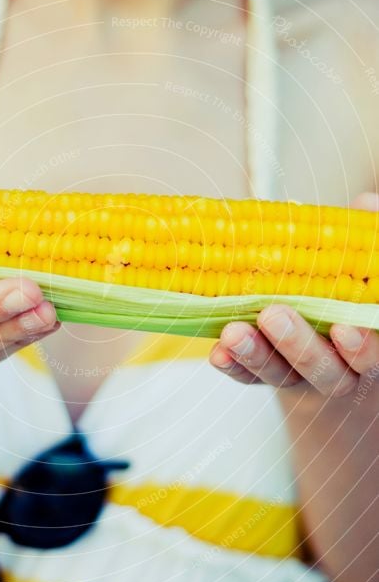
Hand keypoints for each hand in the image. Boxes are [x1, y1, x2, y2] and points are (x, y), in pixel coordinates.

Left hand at [209, 193, 378, 398]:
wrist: (326, 329)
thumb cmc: (348, 288)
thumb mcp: (362, 267)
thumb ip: (368, 238)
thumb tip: (365, 204)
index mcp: (368, 344)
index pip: (369, 356)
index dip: (359, 347)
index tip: (343, 328)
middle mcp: (339, 368)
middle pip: (323, 369)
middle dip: (297, 344)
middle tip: (272, 315)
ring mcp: (300, 375)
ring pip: (281, 375)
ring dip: (256, 354)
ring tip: (233, 332)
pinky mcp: (266, 375)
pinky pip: (250, 378)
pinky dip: (235, 366)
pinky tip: (219, 353)